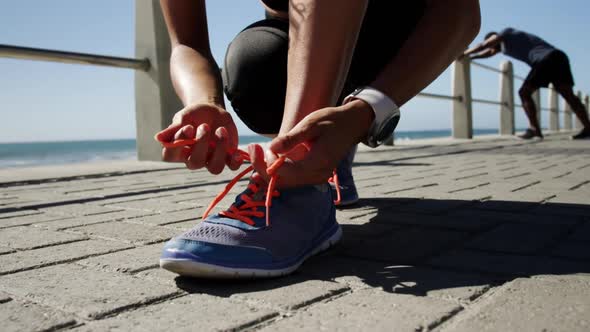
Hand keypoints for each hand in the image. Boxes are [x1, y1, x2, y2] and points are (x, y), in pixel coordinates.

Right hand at [155, 103, 242, 173]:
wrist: (212, 111)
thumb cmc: (194, 115)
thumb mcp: (184, 117)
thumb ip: (174, 128)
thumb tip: (158, 138)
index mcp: (178, 150)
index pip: (171, 155)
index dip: (178, 144)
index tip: (187, 127)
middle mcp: (193, 158)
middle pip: (195, 163)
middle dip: (201, 144)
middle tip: (204, 126)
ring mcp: (211, 159)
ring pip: (214, 167)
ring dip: (219, 150)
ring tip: (221, 130)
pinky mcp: (227, 158)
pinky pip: (231, 166)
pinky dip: (235, 161)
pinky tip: (236, 152)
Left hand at [249, 100, 373, 186]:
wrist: (352, 125)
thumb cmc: (332, 121)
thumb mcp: (311, 124)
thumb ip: (292, 138)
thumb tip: (271, 149)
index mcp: (317, 164)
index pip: (284, 173)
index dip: (265, 163)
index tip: (254, 147)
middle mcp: (317, 176)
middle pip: (282, 181)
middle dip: (263, 167)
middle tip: (252, 148)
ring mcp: (316, 178)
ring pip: (285, 182)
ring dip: (268, 169)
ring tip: (258, 150)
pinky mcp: (313, 176)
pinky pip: (291, 178)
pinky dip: (277, 169)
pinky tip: (269, 156)